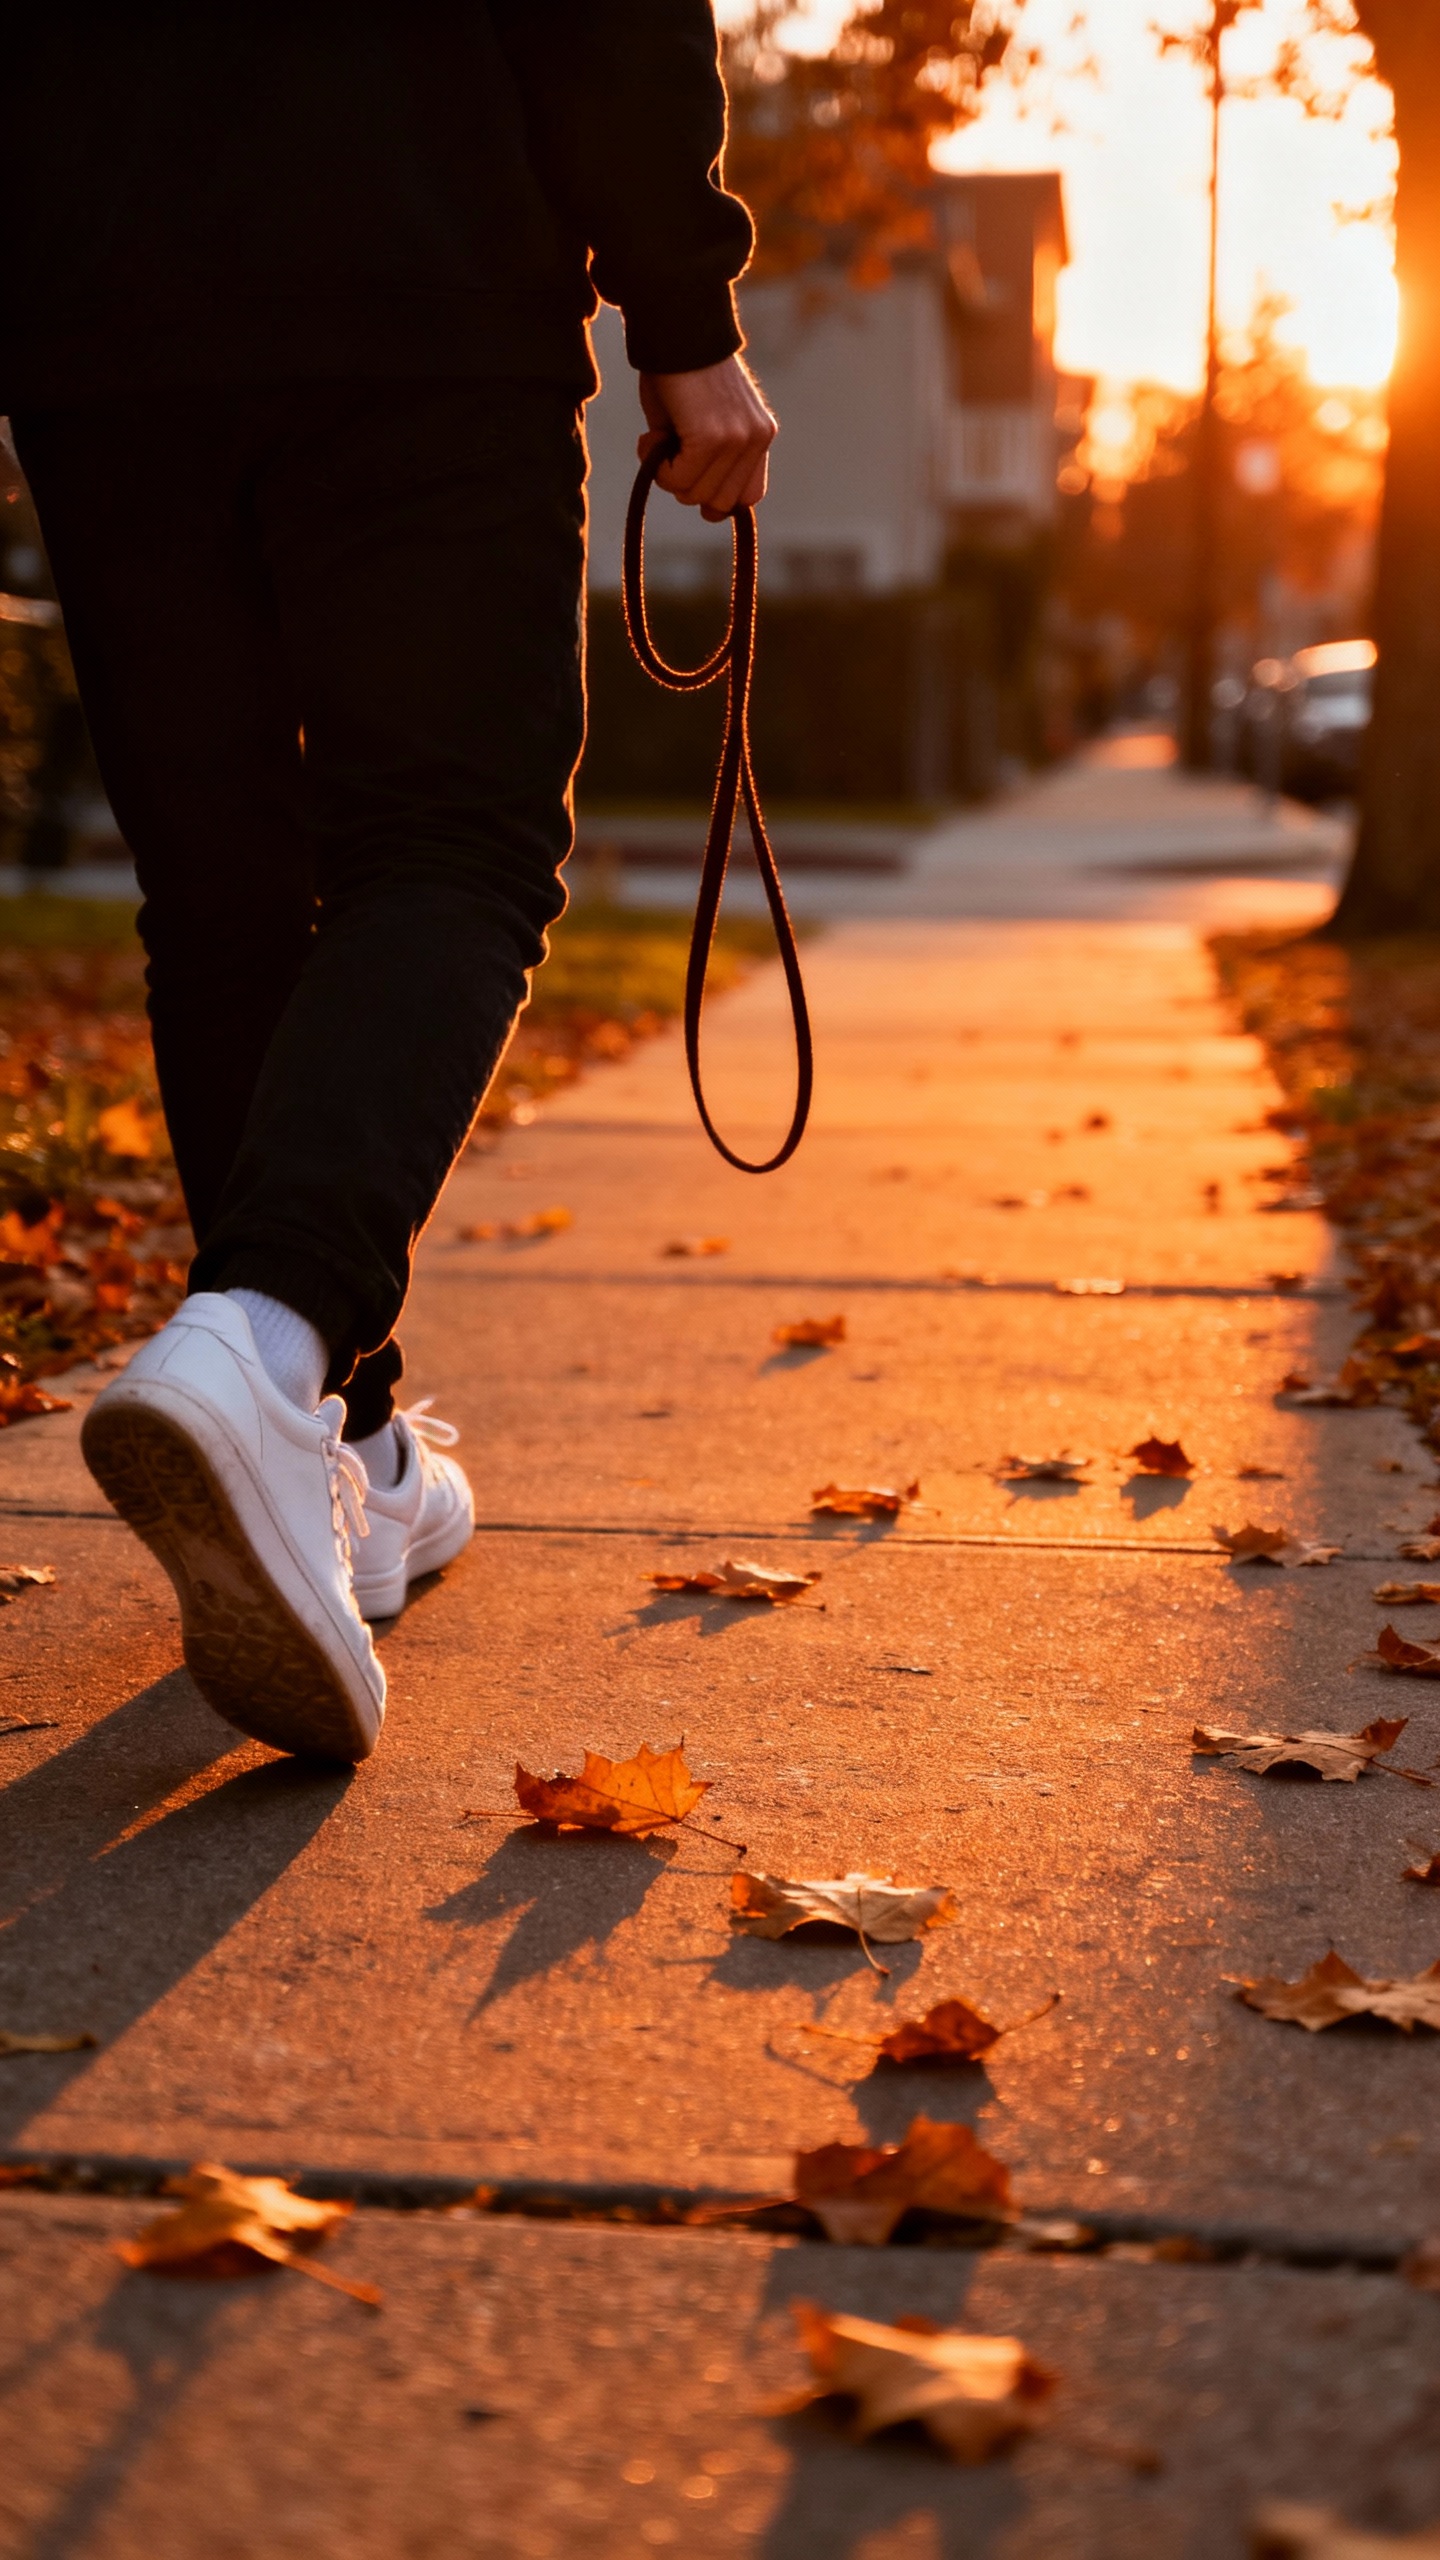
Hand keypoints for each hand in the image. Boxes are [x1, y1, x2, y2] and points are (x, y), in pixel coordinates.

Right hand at [638, 355, 775, 520]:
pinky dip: (658, 468)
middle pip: (720, 504)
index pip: (749, 496)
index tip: (688, 477)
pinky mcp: (712, 436)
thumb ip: (708, 459)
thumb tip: (698, 499)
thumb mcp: (703, 420)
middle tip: (666, 451)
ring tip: (658, 438)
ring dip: (668, 476)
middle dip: (686, 487)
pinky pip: (680, 479)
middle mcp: (756, 438)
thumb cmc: (678, 370)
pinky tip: (650, 437)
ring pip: (697, 495)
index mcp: (760, 434)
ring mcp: (738, 438)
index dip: (715, 496)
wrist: (674, 325)